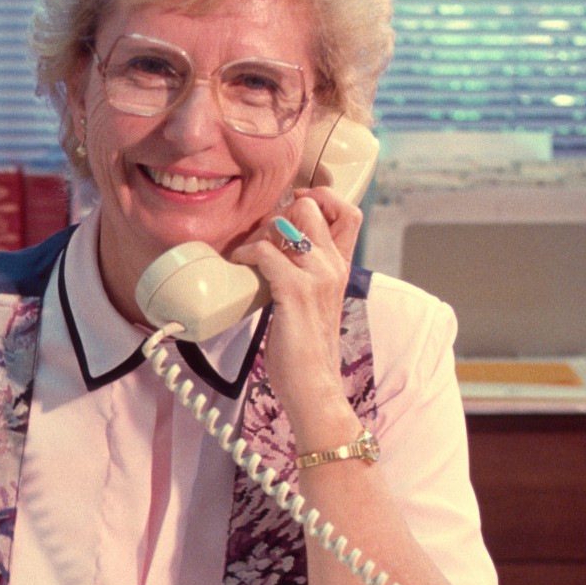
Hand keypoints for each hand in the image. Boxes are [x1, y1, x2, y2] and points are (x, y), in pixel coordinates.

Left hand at [228, 187, 365, 446]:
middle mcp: (334, 266)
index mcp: (341, 268)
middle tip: (264, 235)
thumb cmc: (306, 349)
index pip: (347, 211)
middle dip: (282, 210)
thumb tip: (273, 253)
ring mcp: (316, 277)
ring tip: (248, 252)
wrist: (314, 387)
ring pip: (288, 222)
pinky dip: (246, 252)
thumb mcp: (314, 302)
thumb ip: (304, 275)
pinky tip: (238, 264)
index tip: (294, 205)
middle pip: (313, 206)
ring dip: (260, 230)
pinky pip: (265, 252)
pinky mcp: (294, 292)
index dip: (321, 198)